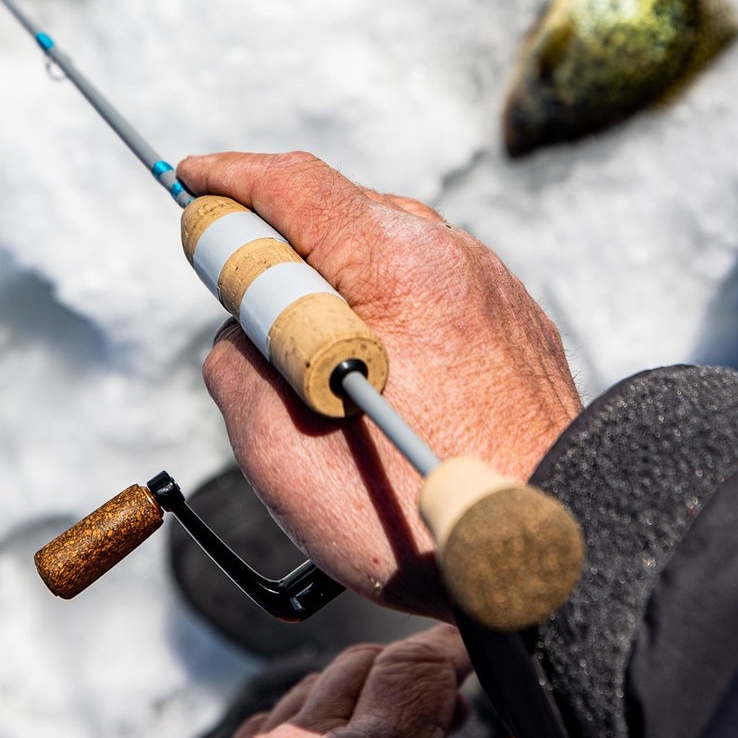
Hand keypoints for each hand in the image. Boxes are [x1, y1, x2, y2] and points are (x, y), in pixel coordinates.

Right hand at [176, 150, 581, 618]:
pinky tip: (374, 372)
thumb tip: (243, 331)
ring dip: (334, 283)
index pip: (292, 184)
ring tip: (310, 357)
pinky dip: (385, 310)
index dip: (228, 179)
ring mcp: (491, 289)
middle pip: (338, 211)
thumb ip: (237, 365)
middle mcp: (451, 256)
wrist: (549, 557)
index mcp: (395, 263)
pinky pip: (430, 290)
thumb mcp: (281, 450)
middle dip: (276, 241)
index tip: (188, 183)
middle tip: (233, 290)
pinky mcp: (515, 325)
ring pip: (385, 253)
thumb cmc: (417, 512)